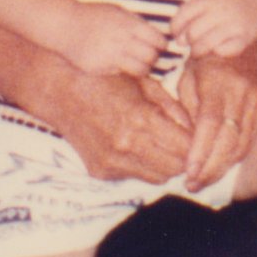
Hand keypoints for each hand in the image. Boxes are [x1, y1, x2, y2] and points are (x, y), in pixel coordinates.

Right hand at [47, 68, 193, 183]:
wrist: (59, 91)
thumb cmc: (104, 79)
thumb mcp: (143, 82)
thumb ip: (172, 106)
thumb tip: (194, 128)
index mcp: (140, 120)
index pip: (184, 148)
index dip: (195, 144)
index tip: (197, 137)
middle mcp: (126, 146)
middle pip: (174, 168)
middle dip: (183, 157)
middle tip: (182, 143)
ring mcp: (112, 162)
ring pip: (157, 178)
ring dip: (164, 164)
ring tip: (160, 144)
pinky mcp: (101, 172)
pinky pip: (134, 176)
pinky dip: (141, 166)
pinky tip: (135, 147)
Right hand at [58, 1, 168, 76]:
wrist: (65, 25)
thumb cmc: (94, 16)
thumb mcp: (117, 11)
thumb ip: (136, 23)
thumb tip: (157, 36)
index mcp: (129, 25)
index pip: (158, 40)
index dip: (161, 44)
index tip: (159, 45)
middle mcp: (122, 41)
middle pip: (151, 56)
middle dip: (153, 57)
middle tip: (149, 55)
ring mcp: (111, 56)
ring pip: (140, 69)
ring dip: (142, 67)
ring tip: (136, 62)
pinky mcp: (101, 68)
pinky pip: (121, 72)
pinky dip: (123, 69)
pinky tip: (116, 61)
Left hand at [168, 0, 256, 61]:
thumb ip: (194, 13)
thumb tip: (178, 40)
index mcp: (210, 0)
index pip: (184, 15)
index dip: (175, 28)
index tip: (177, 34)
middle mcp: (221, 11)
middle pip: (193, 32)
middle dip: (187, 42)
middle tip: (190, 44)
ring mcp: (233, 24)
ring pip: (205, 44)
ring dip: (197, 51)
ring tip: (198, 51)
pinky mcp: (245, 37)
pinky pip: (225, 51)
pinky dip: (218, 52)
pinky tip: (218, 49)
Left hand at [176, 44, 256, 190]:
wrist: (247, 39)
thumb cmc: (210, 57)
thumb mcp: (190, 73)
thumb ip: (189, 106)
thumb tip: (188, 140)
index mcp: (218, 84)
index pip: (209, 124)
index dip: (200, 151)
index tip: (188, 171)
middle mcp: (241, 94)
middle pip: (228, 140)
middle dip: (210, 168)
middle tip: (192, 184)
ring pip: (242, 144)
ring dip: (223, 167)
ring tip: (204, 181)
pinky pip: (252, 139)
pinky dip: (236, 156)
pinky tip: (222, 166)